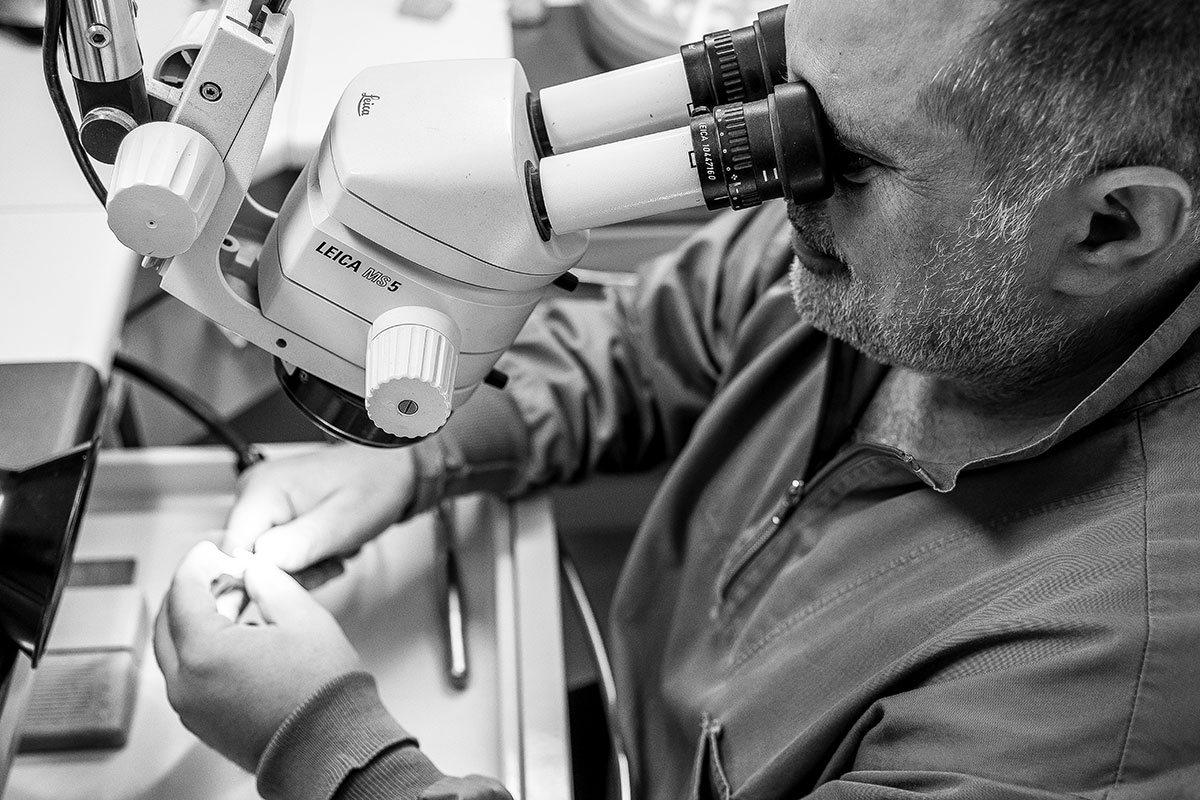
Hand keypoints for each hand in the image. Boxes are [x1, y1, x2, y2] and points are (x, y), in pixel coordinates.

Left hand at [154, 542, 361, 771]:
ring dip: (195, 621)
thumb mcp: (302, 617)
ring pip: (175, 650)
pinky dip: (201, 649)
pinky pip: (188, 676)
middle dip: (190, 591)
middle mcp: (185, 683)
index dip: (197, 563)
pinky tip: (236, 637)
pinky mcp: (202, 723)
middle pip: (167, 622)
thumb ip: (270, 583)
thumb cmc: (321, 690)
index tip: (211, 550)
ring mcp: (190, 707)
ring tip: (232, 603)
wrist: (330, 747)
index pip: (183, 592)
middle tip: (217, 573)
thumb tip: (254, 570)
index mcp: (204, 653)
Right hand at [222, 443, 416, 573]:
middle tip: (328, 561)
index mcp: (262, 489)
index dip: (262, 577)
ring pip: (266, 564)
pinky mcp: (275, 517)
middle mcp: (255, 495)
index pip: (232, 553)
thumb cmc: (375, 484)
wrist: (392, 472)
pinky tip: (328, 549)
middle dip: (291, 573)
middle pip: (249, 561)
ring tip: (333, 551)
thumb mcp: (344, 519)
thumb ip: (302, 543)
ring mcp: (264, 506)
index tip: (301, 577)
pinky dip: (305, 562)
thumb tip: (261, 565)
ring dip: (303, 569)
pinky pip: (278, 556)